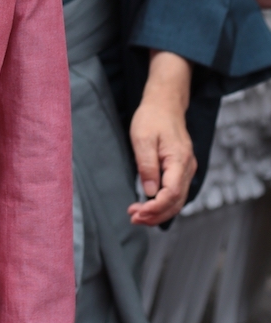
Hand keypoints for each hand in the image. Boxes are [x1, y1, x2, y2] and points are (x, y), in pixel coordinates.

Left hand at [127, 50, 195, 225]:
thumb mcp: (142, 138)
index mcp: (179, 160)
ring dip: (158, 211)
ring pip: (177, 199)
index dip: (156, 207)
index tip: (139, 213)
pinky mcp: (181, 169)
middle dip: (156, 214)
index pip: (173, 193)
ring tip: (137, 215)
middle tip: (134, 218)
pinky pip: (175, 192)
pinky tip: (148, 205)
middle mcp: (187, 167)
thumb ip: (147, 166)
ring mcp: (186, 169)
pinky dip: (163, 202)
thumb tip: (151, 192)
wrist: (164, 104)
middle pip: (176, 201)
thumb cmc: (152, 118)